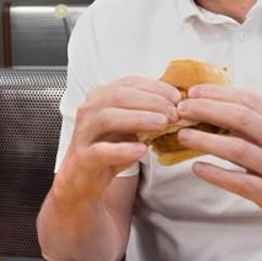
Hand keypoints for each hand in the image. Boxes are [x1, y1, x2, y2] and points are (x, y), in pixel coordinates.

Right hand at [56, 77, 180, 199]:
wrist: (83, 177)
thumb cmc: (109, 148)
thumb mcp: (130, 127)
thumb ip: (147, 114)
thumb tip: (178, 107)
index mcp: (101, 96)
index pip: (129, 83)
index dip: (155, 87)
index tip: (177, 97)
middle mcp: (89, 109)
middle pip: (119, 96)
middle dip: (150, 102)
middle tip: (174, 112)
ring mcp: (83, 132)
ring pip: (107, 118)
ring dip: (138, 119)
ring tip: (162, 124)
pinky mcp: (83, 157)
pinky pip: (101, 150)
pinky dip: (122, 149)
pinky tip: (141, 149)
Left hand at [175, 84, 261, 235]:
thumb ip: (255, 123)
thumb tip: (212, 107)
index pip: (248, 99)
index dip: (217, 93)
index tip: (193, 92)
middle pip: (240, 118)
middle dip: (207, 110)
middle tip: (182, 110)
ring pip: (237, 148)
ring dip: (205, 140)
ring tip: (183, 135)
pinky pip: (239, 182)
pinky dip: (215, 173)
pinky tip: (197, 167)